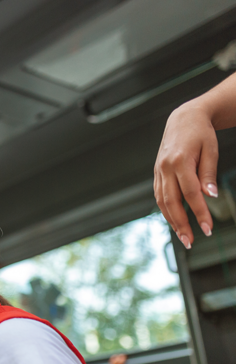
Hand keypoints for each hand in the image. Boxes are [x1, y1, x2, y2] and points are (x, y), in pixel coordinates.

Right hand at [154, 103, 218, 248]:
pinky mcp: (157, 173)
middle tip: (190, 240)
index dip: (199, 213)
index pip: (191, 194)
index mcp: (180, 161)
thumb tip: (210, 195)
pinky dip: (165, 210)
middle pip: (172, 202)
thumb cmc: (200, 133)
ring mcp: (158, 171)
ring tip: (182, 235)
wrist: (183, 118)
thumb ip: (208, 174)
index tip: (207, 228)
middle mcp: (165, 168)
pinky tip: (174, 220)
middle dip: (181, 224)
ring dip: (171, 221)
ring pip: (161, 201)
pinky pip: (158, 195)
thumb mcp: (211, 150)